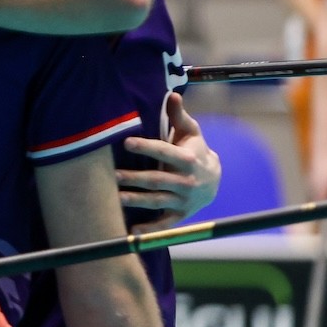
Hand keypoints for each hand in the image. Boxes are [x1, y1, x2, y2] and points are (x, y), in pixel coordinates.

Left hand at [121, 94, 220, 229]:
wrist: (214, 179)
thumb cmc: (194, 149)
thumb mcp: (190, 132)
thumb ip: (179, 115)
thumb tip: (172, 94)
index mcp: (188, 159)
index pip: (164, 152)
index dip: (146, 147)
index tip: (126, 142)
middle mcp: (187, 181)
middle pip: (157, 180)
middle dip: (135, 178)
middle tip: (112, 175)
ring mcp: (183, 200)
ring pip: (157, 201)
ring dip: (136, 201)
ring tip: (115, 198)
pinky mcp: (180, 214)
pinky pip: (164, 224)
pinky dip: (149, 230)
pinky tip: (131, 232)